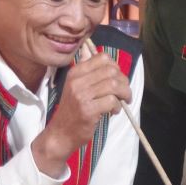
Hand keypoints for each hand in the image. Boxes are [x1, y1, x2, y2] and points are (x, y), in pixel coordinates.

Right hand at [32, 50, 131, 174]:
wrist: (61, 133)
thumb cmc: (73, 110)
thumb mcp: (76, 86)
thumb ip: (88, 71)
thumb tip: (94, 51)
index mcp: (75, 72)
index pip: (102, 58)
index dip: (116, 67)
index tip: (117, 79)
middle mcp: (77, 81)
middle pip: (111, 71)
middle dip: (124, 82)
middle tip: (124, 93)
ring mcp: (81, 95)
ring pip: (114, 85)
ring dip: (124, 94)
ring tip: (122, 102)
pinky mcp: (88, 110)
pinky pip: (112, 101)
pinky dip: (118, 106)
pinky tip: (113, 111)